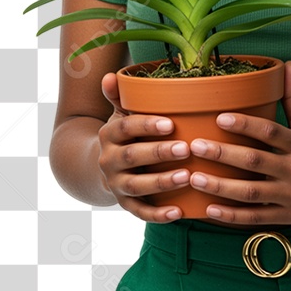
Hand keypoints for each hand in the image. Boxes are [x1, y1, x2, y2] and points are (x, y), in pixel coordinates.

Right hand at [97, 71, 189, 222]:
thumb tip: (110, 76)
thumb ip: (120, 96)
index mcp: (109, 134)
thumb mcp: (120, 114)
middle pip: (133, 157)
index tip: (172, 124)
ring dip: (162, 182)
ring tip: (187, 177)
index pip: (126, 127)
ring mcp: (115, 184)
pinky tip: (178, 212)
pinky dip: (158, 214)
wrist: (103, 167)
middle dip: (159, 153)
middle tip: (186, 148)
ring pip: (137, 186)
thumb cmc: (125, 134)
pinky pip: (140, 212)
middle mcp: (109, 160)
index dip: (147, 125)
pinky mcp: (124, 204)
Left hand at [185, 60, 290, 225]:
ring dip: (220, 186)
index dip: (245, 124)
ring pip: (250, 192)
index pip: (270, 131)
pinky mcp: (288, 217)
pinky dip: (232, 216)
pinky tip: (210, 209)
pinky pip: (255, 218)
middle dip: (223, 153)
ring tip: (195, 177)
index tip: (219, 117)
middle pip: (254, 161)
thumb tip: (286, 65)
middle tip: (195, 146)